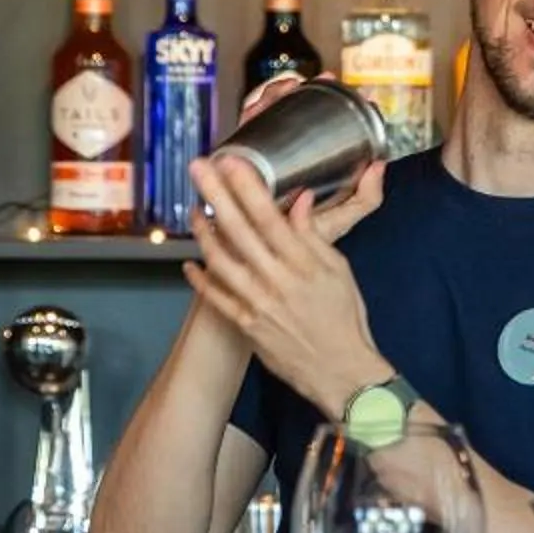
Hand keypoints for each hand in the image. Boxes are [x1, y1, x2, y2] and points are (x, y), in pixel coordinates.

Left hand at [186, 154, 390, 418]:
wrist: (340, 371)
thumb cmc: (344, 317)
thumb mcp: (339, 270)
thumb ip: (313, 236)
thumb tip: (300, 200)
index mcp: (303, 263)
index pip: (270, 216)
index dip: (248, 186)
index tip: (232, 161)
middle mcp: (276, 280)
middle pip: (240, 230)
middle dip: (217, 194)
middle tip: (198, 167)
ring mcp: (257, 303)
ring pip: (221, 261)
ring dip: (203, 232)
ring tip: (192, 209)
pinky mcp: (246, 325)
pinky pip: (216, 298)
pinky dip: (200, 279)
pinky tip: (189, 261)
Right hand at [231, 74, 388, 244]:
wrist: (258, 266)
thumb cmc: (298, 245)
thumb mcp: (338, 220)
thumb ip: (364, 199)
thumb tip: (380, 165)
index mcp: (307, 163)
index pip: (320, 122)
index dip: (334, 101)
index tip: (348, 87)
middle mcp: (282, 154)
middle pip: (290, 110)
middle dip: (301, 88)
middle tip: (319, 81)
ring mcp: (258, 156)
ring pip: (266, 113)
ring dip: (275, 92)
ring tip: (287, 87)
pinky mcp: (235, 163)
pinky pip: (242, 130)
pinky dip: (250, 111)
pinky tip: (259, 103)